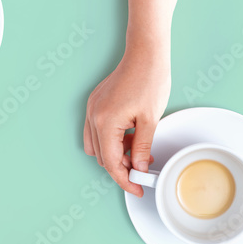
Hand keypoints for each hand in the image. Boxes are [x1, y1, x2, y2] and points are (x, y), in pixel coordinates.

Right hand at [83, 39, 170, 195]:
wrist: (145, 54)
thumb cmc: (149, 81)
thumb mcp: (150, 121)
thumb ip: (143, 148)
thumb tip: (140, 169)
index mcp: (106, 122)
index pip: (112, 163)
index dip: (125, 180)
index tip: (138, 189)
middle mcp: (93, 116)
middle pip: (102, 157)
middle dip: (122, 167)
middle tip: (144, 171)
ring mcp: (92, 109)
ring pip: (98, 146)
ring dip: (116, 154)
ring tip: (140, 152)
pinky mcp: (96, 104)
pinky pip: (98, 131)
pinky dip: (113, 140)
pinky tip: (131, 137)